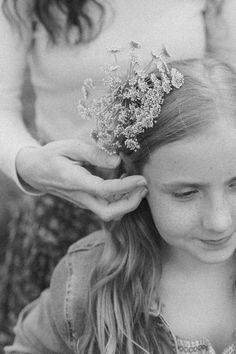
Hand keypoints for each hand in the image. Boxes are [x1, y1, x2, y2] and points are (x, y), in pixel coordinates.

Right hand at [16, 139, 147, 220]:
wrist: (33, 171)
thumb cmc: (52, 155)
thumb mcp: (70, 147)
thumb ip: (94, 153)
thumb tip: (117, 160)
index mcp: (74, 181)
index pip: (104, 191)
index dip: (126, 187)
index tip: (142, 179)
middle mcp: (80, 196)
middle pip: (109, 213)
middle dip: (131, 204)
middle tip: (144, 187)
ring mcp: (82, 202)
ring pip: (109, 213)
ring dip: (128, 203)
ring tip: (140, 185)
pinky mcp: (85, 202)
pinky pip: (106, 207)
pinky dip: (120, 200)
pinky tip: (126, 184)